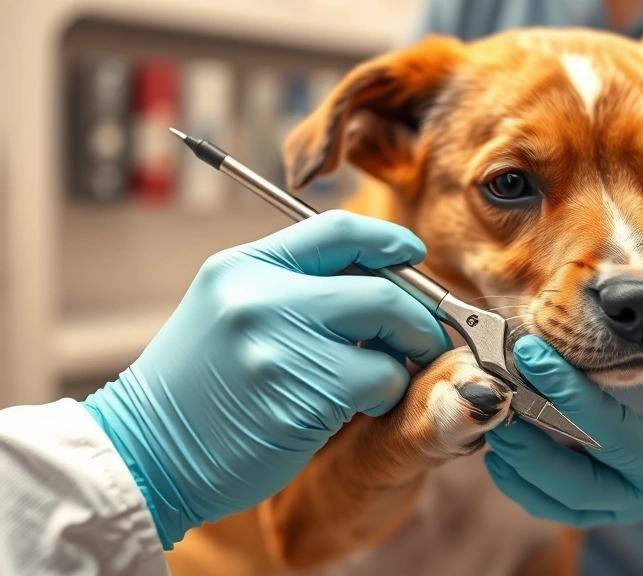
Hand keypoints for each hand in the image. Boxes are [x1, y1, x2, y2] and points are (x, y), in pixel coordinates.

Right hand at [82, 211, 449, 547]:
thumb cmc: (200, 389)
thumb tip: (389, 282)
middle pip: (381, 286)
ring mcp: (280, 343)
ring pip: (388, 333)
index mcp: (244, 266)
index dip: (389, 241)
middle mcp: (261, 294)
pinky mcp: (302, 393)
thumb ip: (296, 288)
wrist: (145, 453)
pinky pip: (381, 381)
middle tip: (423, 339)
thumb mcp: (231, 312)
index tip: (414, 255)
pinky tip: (352, 410)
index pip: (338, 229)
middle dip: (418, 315)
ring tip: (374, 380)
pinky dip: (384, 395)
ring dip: (400, 360)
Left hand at [483, 314, 642, 526]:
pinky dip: (522, 479)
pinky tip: (499, 441)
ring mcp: (626, 506)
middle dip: (531, 437)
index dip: (570, 395)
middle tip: (496, 390)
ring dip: (518, 462)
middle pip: (577, 483)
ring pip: (558, 501)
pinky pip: (554, 504)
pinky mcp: (605, 504)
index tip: (532, 352)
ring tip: (490, 413)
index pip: (616, 436)